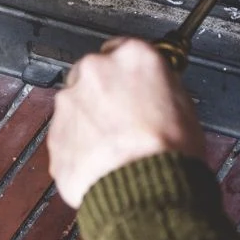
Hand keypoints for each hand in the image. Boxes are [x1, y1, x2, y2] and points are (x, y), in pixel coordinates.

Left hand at [47, 38, 206, 207]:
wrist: (143, 190)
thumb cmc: (167, 151)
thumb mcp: (184, 104)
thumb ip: (161, 84)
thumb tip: (156, 86)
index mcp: (132, 56)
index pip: (124, 49)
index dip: (130, 72)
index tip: (133, 82)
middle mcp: (96, 71)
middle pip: (95, 73)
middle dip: (106, 93)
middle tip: (126, 118)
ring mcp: (70, 102)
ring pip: (78, 104)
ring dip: (91, 119)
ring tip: (115, 145)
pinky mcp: (55, 133)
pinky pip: (67, 134)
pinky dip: (80, 145)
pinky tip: (103, 159)